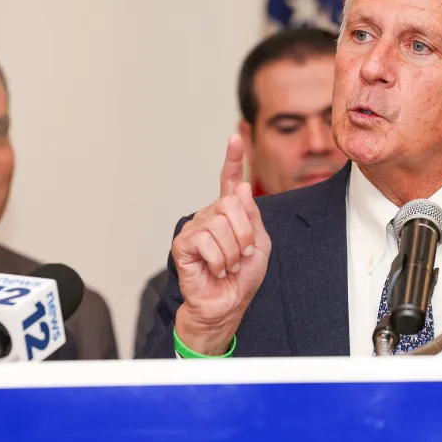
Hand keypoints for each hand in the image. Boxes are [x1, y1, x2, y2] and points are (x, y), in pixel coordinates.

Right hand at [171, 134, 271, 354]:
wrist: (227, 304)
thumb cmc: (241, 276)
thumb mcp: (259, 243)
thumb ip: (252, 216)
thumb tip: (241, 188)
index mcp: (230, 213)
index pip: (229, 180)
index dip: (233, 158)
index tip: (235, 137)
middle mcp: (210, 215)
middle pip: (231, 204)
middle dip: (244, 233)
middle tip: (242, 254)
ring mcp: (194, 228)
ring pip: (220, 223)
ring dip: (232, 250)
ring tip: (228, 264)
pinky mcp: (182, 244)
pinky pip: (206, 240)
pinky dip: (219, 259)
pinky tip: (216, 269)